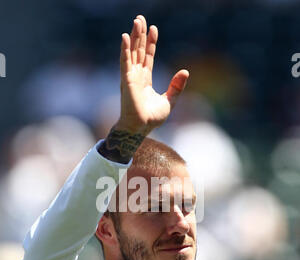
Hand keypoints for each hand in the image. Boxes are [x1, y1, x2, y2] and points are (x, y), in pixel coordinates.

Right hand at [116, 15, 188, 134]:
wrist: (141, 128)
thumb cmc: (151, 118)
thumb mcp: (169, 100)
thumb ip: (176, 86)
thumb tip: (185, 71)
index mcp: (145, 80)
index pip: (147, 57)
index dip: (150, 43)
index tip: (153, 29)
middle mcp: (136, 76)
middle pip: (138, 51)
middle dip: (140, 34)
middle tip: (140, 18)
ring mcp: (130, 77)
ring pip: (132, 52)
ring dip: (133, 37)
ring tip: (136, 21)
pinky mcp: (126, 80)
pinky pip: (125, 62)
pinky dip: (125, 49)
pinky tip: (125, 37)